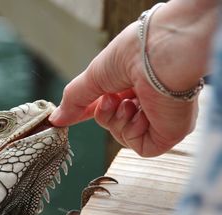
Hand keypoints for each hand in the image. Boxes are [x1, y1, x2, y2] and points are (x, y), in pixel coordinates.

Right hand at [49, 0, 216, 156]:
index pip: (110, 106)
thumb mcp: (92, 77)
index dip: (94, 110)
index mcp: (134, 84)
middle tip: (110, 98)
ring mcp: (160, 118)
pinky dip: (132, 132)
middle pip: (114, 122)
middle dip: (105, 114)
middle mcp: (149, 101)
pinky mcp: (169, 133)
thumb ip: (74, 100)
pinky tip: (139, 113)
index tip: (73, 115)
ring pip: (124, 135)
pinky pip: (141, 147)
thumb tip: (55, 120)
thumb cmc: (130, 56)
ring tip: (126, 103)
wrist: (157, 57)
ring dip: (117, 121)